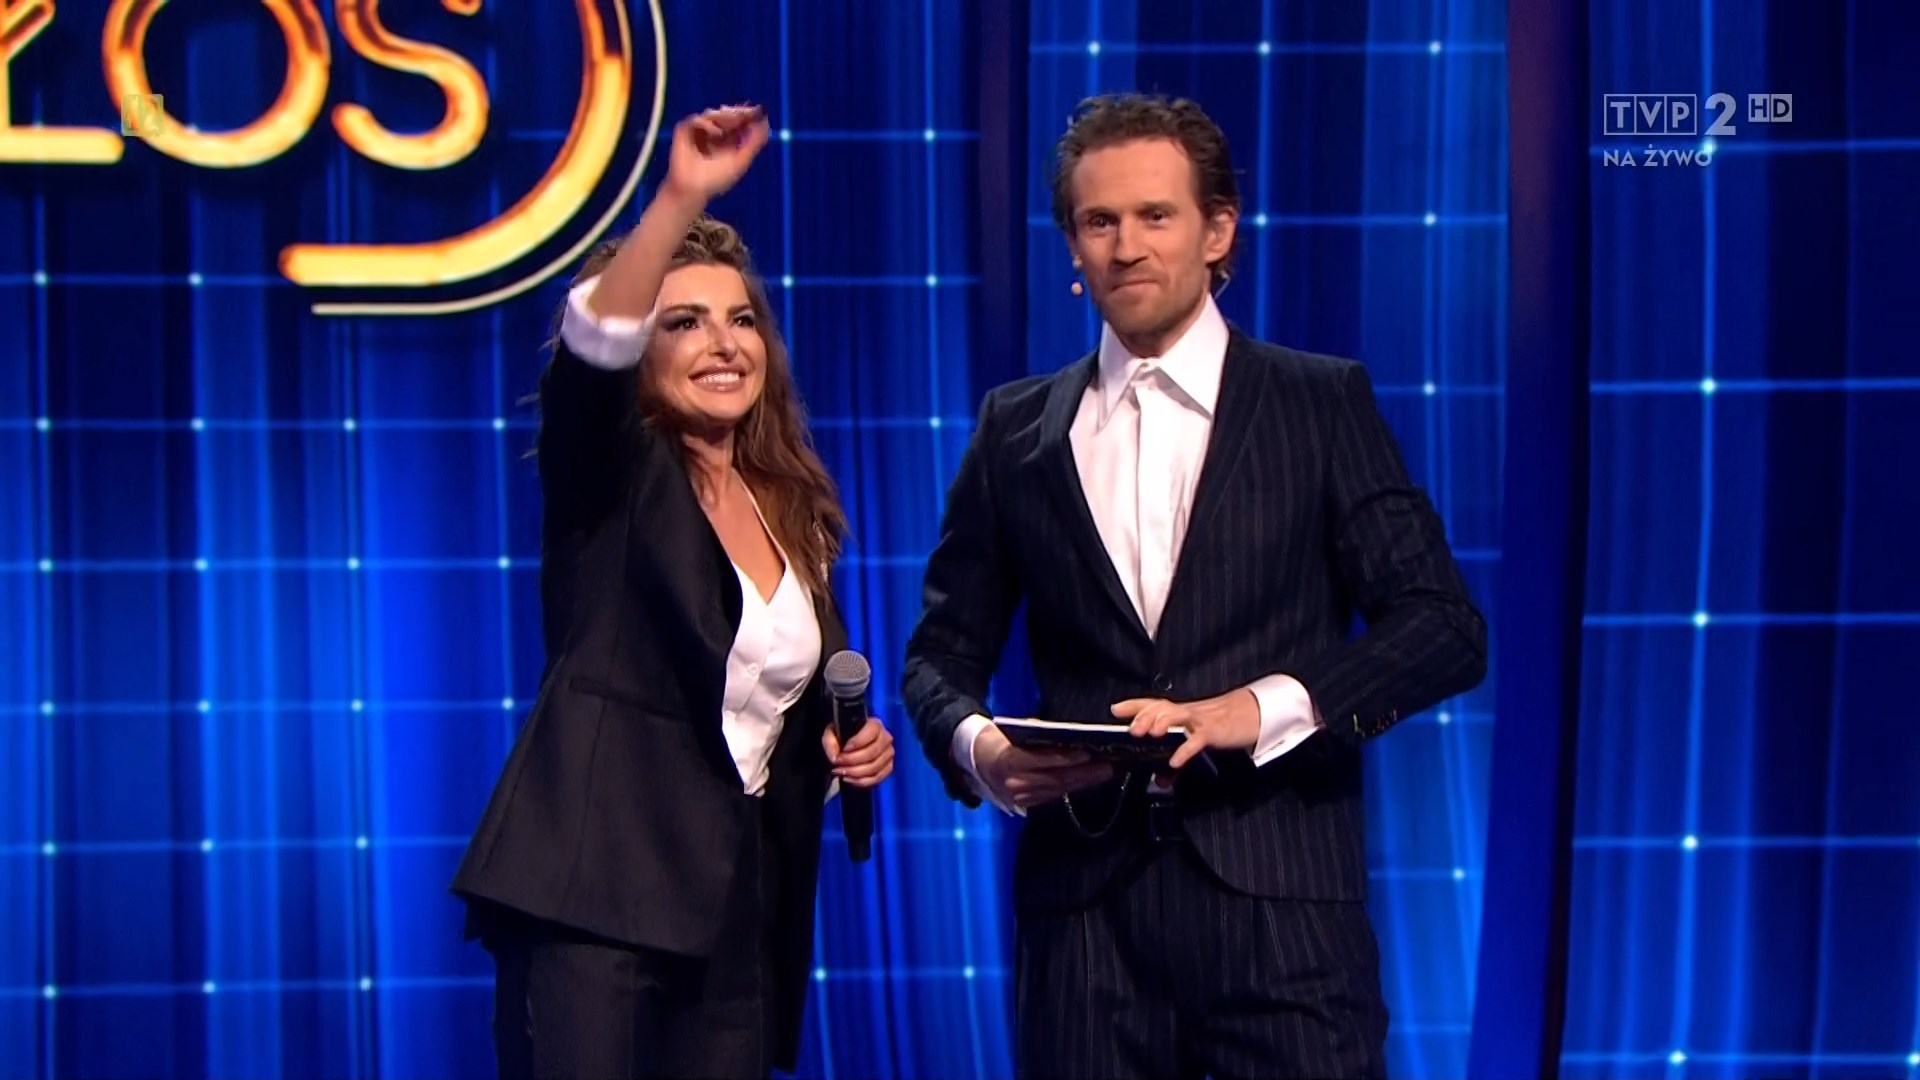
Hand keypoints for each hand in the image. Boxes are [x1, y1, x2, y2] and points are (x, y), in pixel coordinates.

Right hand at [662, 104, 771, 203]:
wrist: (693, 188)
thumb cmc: (718, 179)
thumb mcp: (742, 161)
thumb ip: (755, 142)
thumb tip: (766, 121)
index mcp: (729, 139)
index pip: (740, 120)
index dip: (748, 114)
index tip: (757, 111)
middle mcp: (714, 132)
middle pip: (728, 113)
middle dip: (737, 113)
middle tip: (743, 115)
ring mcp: (699, 130)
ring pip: (713, 113)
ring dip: (724, 117)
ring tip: (730, 125)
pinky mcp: (684, 130)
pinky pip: (697, 119)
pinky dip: (707, 124)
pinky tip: (716, 133)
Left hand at [823, 716, 893, 787]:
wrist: (849, 743)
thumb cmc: (843, 735)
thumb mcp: (832, 733)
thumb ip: (830, 742)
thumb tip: (835, 757)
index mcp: (875, 724)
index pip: (871, 732)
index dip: (857, 742)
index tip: (844, 749)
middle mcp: (885, 738)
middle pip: (873, 753)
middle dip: (852, 761)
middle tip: (838, 763)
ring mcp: (888, 754)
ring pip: (875, 767)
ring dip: (855, 773)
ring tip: (841, 772)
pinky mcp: (888, 767)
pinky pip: (877, 778)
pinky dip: (861, 781)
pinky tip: (849, 779)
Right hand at [974, 724, 1115, 809]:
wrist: (976, 760)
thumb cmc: (999, 739)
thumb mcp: (1014, 732)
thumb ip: (1038, 735)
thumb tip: (1068, 737)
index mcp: (1010, 761)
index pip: (1042, 761)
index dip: (1065, 759)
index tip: (1086, 755)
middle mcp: (1015, 782)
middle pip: (1055, 778)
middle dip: (1084, 774)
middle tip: (1107, 766)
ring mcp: (1020, 796)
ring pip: (1057, 789)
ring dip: (1082, 782)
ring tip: (1103, 773)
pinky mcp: (1025, 803)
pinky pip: (1052, 795)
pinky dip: (1071, 787)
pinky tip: (1086, 781)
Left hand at [1111, 690, 1259, 769]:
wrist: (1250, 715)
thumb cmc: (1218, 726)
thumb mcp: (1195, 741)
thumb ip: (1176, 758)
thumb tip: (1161, 779)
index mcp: (1179, 712)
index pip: (1153, 704)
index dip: (1133, 705)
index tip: (1115, 709)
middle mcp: (1186, 713)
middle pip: (1161, 707)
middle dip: (1144, 716)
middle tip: (1132, 730)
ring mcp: (1199, 720)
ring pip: (1178, 714)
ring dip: (1162, 722)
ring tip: (1150, 734)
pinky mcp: (1214, 731)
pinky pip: (1197, 740)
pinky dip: (1185, 750)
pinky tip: (1175, 761)